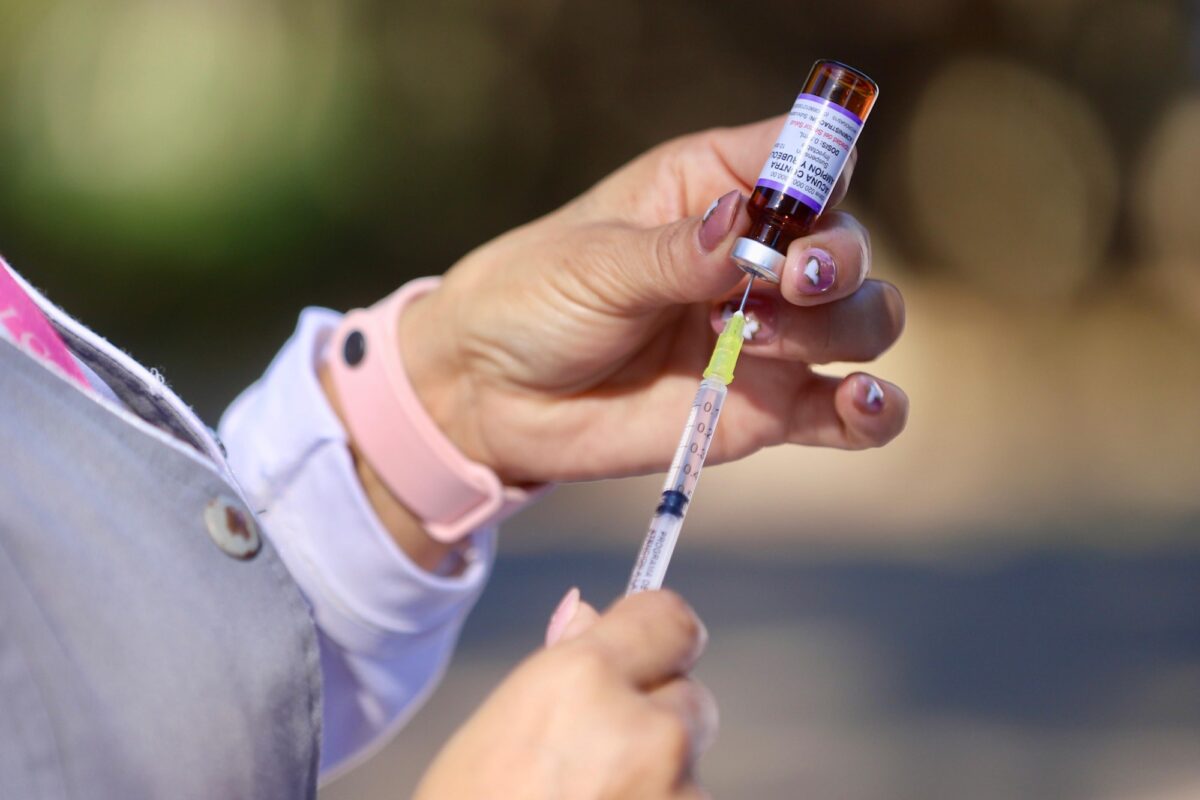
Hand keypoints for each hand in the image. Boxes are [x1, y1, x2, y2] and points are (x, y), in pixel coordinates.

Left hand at [400, 116, 906, 485]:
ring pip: (864, 319)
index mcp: (713, 190)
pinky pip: (847, 413)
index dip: (823, 173)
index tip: (803, 203)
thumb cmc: (532, 300)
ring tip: (757, 343)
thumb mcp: (591, 264)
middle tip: (787, 282)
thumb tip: (741, 226)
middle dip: (835, 260)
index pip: (805, 160)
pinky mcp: (768, 408)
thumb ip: (672, 253)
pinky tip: (862, 404)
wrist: (494, 397)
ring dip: (843, 327)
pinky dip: (874, 410)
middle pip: (846, 243)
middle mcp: (756, 259)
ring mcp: (769, 337)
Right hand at [414, 590, 715, 799]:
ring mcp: (675, 792)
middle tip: (598, 765)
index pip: (670, 619)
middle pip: (690, 698)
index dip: (658, 636)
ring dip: (660, 785)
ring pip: (689, 770)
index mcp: (582, 679)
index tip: (652, 653)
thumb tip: (587, 610)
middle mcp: (643, 728)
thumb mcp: (497, 731)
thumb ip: (560, 667)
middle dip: (658, 722)